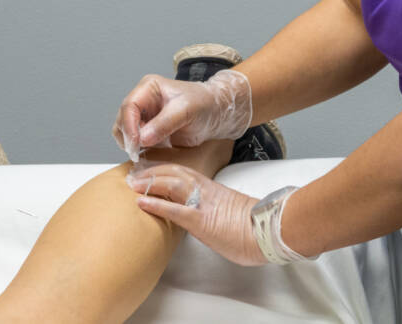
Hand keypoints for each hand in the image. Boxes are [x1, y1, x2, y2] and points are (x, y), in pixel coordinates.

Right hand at [111, 71, 252, 156]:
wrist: (217, 113)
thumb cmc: (204, 104)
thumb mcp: (186, 110)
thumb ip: (164, 123)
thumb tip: (142, 139)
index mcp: (149, 87)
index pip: (129, 106)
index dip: (128, 125)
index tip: (135, 143)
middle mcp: (143, 100)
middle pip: (122, 120)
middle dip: (128, 137)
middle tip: (138, 152)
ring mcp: (144, 116)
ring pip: (125, 133)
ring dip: (131, 145)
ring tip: (144, 153)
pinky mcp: (148, 131)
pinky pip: (135, 142)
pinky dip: (138, 150)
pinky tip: (148, 154)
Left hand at [126, 162, 266, 265]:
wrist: (269, 231)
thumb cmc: (255, 227)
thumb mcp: (232, 213)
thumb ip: (217, 211)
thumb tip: (209, 218)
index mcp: (213, 189)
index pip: (185, 172)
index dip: (165, 170)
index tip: (149, 171)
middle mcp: (206, 191)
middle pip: (176, 172)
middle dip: (153, 171)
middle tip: (133, 175)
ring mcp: (203, 204)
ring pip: (172, 184)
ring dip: (150, 183)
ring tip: (132, 185)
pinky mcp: (201, 220)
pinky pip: (174, 209)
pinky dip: (156, 204)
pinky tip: (141, 203)